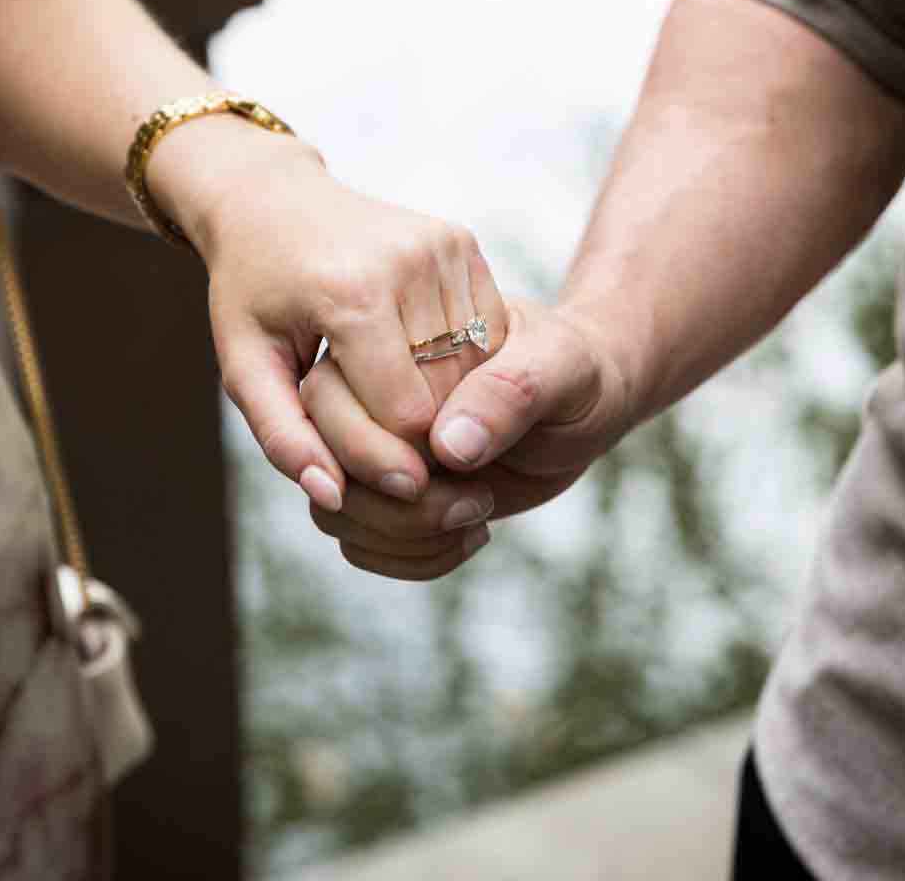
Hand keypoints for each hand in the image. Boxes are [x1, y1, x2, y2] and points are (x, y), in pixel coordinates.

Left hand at [179, 125, 509, 514]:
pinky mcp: (462, 242)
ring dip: (450, 402)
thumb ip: (282, 437)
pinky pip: (487, 332)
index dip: (395, 458)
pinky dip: (465, 365)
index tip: (377, 473)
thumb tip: (331, 498)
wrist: (272, 200)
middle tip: (391, 445)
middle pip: (448, 394)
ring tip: (403, 404)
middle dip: (423, 436)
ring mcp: (442, 246)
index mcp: (350, 293)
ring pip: (476, 368)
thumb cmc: (252, 291)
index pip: (406, 415)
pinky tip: (426, 366)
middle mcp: (407, 262)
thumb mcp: (245, 366)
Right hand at [301, 297, 636, 579]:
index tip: (439, 469)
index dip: (371, 448)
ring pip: (335, 515)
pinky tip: (474, 534)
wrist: (582, 402)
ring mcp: (370, 451)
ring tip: (481, 511)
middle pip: (322, 465)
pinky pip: (360, 546)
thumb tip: (447, 444)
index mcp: (386, 344)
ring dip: (406, 536)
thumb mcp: (561, 367)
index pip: (328, 400)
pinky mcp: (385, 496)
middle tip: (477, 498)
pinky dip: (413, 558)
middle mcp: (363, 396)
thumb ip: (509, 392)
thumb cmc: (572, 368)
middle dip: (394, 503)